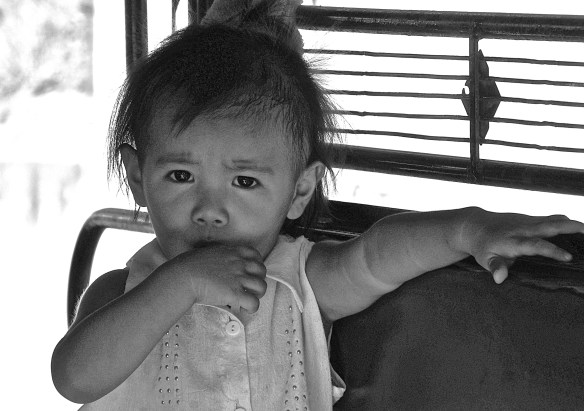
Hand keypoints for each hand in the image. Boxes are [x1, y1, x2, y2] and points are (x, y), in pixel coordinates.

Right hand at [165, 244, 266, 312]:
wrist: (183, 276)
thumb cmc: (189, 265)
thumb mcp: (209, 252)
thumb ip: (221, 255)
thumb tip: (221, 261)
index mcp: (233, 251)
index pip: (256, 255)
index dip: (256, 265)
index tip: (251, 272)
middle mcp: (239, 263)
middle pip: (262, 271)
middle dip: (258, 280)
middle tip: (249, 288)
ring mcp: (238, 278)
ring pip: (261, 287)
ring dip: (257, 295)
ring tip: (247, 300)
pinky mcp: (235, 293)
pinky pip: (254, 303)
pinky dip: (252, 308)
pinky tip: (243, 309)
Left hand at [460, 208, 583, 283]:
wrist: (474, 225)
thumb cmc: (481, 246)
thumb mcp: (484, 259)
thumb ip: (494, 267)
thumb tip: (499, 278)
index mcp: (513, 241)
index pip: (535, 245)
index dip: (552, 251)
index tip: (568, 257)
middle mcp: (523, 229)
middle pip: (550, 226)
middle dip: (571, 228)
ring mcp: (527, 221)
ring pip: (553, 220)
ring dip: (573, 224)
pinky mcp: (530, 219)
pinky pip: (551, 219)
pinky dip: (566, 223)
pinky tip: (579, 230)